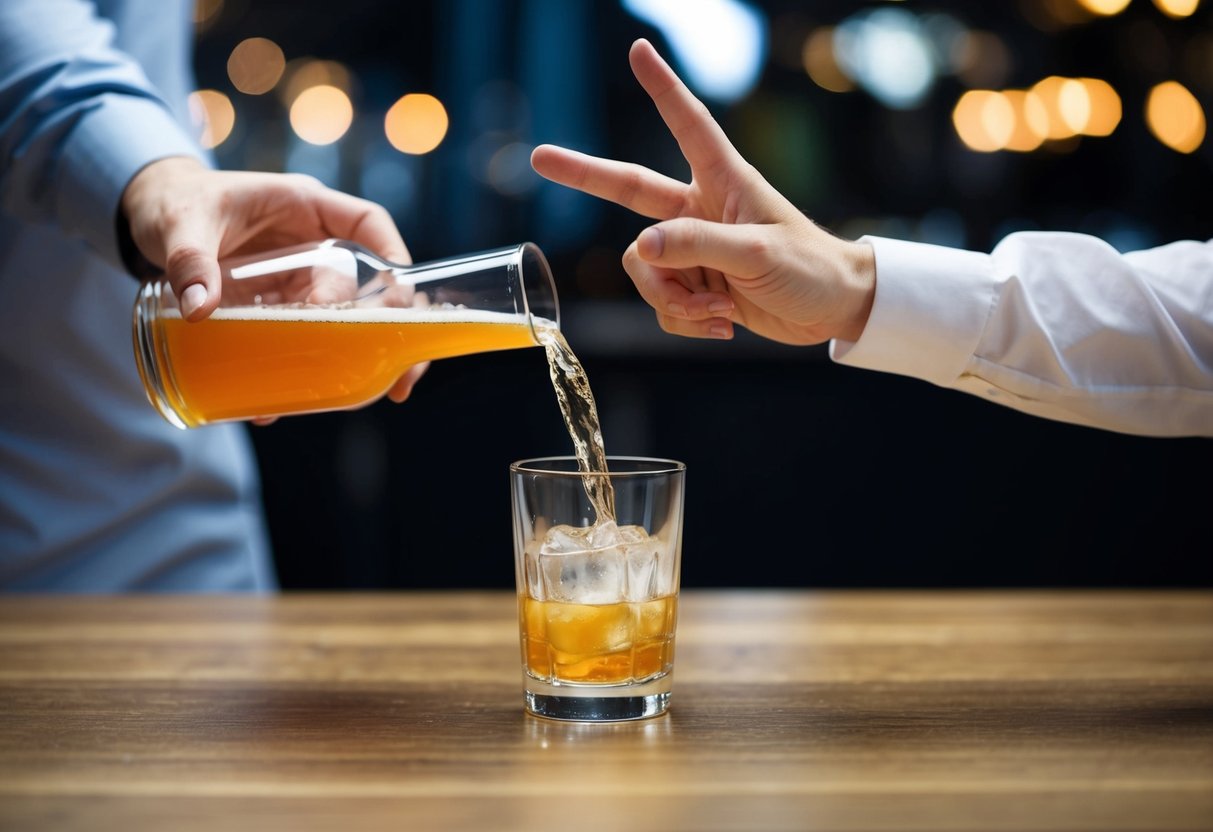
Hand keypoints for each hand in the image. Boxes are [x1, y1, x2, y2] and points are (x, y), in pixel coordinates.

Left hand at [120, 157, 425, 404]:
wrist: (147, 217)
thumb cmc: (171, 202)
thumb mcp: (178, 223)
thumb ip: (188, 260)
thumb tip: (199, 310)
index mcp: (304, 206)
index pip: (369, 224)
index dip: (393, 259)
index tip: (401, 301)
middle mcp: (313, 242)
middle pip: (371, 282)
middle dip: (389, 326)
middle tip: (394, 371)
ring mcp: (299, 276)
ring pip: (346, 316)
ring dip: (357, 355)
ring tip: (360, 395)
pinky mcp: (279, 304)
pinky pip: (306, 336)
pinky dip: (307, 366)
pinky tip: (294, 399)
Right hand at [531, 39, 875, 344]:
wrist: (833, 311)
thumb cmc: (810, 267)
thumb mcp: (756, 253)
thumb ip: (696, 245)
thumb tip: (639, 247)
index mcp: (723, 183)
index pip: (687, 126)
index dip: (662, 88)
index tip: (640, 51)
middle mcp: (699, 211)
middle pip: (629, 190)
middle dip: (585, 175)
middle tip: (539, 157)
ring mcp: (693, 250)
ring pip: (643, 268)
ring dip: (672, 299)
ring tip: (718, 311)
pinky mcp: (693, 286)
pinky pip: (662, 305)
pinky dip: (685, 321)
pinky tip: (723, 325)